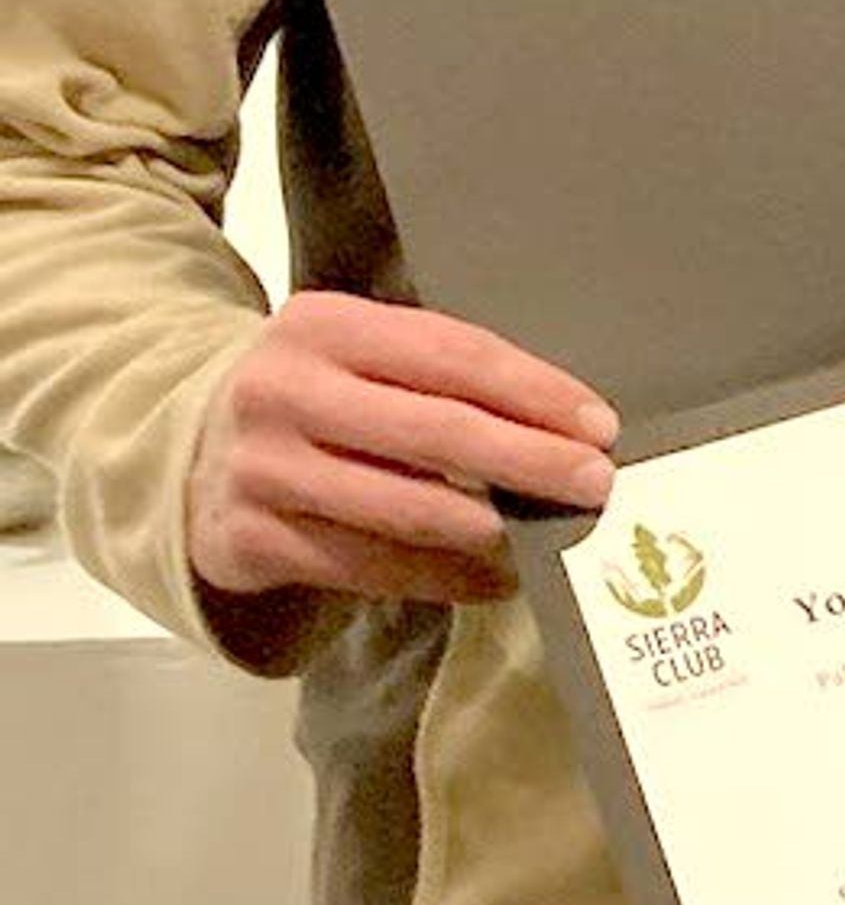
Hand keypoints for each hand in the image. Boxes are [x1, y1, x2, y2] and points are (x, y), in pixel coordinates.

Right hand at [185, 293, 614, 608]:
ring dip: (490, 529)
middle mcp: (286, 392)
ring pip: (403, 509)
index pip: (454, 356)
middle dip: (528, 461)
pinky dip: (441, 578)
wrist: (185, 445)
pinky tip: (491, 578)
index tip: (598, 425)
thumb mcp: (360, 352)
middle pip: (435, 432)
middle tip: (594, 483)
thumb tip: (561, 428)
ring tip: (548, 536)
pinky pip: (367, 567)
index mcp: (327, 326)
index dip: (536, 393)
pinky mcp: (248, 541)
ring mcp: (261, 471)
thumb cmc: (314, 392)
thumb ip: (440, 375)